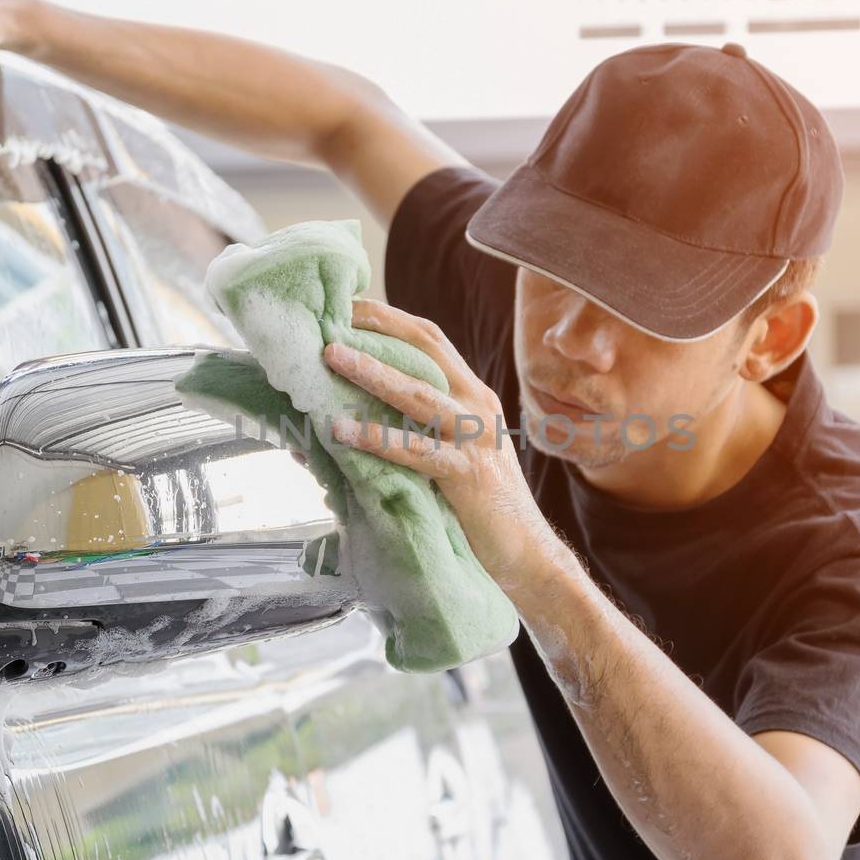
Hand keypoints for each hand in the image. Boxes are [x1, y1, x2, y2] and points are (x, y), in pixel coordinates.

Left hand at [323, 299, 573, 598]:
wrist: (528, 555)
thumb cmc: (480, 505)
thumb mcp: (453, 450)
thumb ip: (418, 426)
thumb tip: (347, 413)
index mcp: (474, 395)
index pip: (431, 340)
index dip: (390, 317)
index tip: (348, 305)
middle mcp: (479, 406)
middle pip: (427, 350)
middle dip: (380, 326)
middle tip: (333, 315)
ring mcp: (476, 439)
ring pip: (419, 394)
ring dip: (372, 371)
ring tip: (331, 355)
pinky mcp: (467, 476)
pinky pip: (416, 452)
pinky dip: (377, 439)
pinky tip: (341, 432)